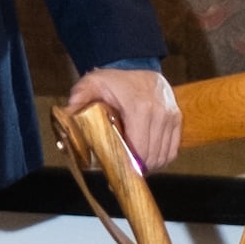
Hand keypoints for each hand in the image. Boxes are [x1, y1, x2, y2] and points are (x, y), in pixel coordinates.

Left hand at [64, 65, 180, 171]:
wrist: (138, 66)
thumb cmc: (114, 80)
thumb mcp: (93, 84)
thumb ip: (79, 98)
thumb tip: (68, 114)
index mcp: (140, 107)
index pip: (138, 149)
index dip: (127, 167)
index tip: (115, 175)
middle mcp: (160, 112)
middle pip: (151, 156)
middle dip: (136, 171)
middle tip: (122, 176)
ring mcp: (171, 116)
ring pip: (162, 156)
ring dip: (149, 167)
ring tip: (133, 170)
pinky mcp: (177, 119)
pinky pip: (172, 150)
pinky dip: (160, 160)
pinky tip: (147, 162)